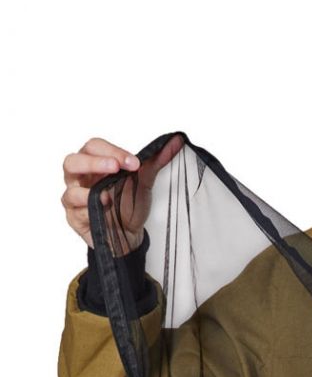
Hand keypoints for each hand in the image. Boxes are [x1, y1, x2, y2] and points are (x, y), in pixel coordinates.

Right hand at [61, 133, 183, 250]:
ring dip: (89, 189)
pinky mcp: (74, 218)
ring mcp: (74, 197)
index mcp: (94, 163)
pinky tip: (102, 208)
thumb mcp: (144, 182)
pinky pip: (75, 212)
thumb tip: (176, 141)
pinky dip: (88, 209)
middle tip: (116, 167)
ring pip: (70, 189)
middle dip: (94, 163)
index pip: (94, 147)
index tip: (135, 162)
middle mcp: (80, 178)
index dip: (113, 151)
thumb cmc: (130, 205)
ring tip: (108, 194)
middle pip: (73, 161)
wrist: (131, 235)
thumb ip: (156, 161)